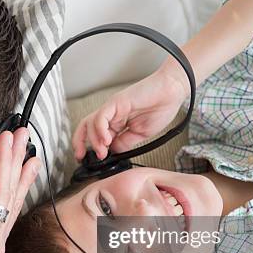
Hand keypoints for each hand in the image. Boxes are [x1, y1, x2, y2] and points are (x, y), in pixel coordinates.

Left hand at [72, 66, 188, 159]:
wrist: (172, 92)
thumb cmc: (161, 108)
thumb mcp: (141, 134)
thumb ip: (125, 143)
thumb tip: (112, 153)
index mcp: (117, 123)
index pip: (95, 136)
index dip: (89, 148)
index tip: (89, 161)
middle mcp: (111, 115)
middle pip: (86, 127)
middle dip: (80, 143)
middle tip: (82, 157)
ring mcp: (112, 108)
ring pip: (91, 123)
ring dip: (93, 140)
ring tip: (101, 152)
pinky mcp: (116, 102)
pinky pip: (101, 116)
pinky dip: (100, 129)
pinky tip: (106, 140)